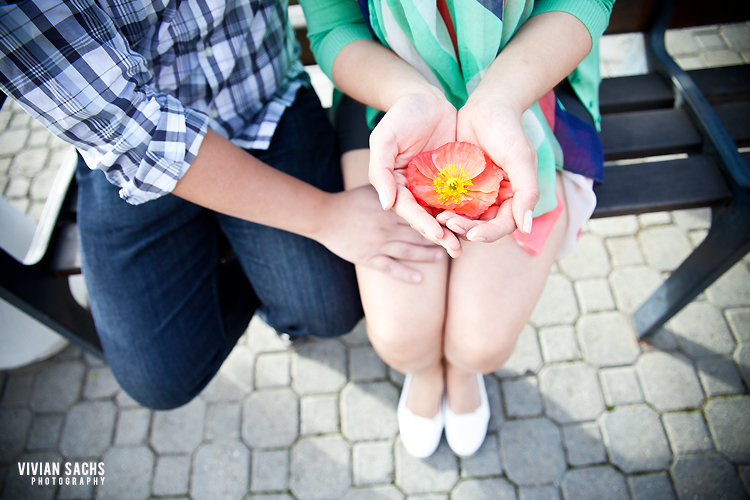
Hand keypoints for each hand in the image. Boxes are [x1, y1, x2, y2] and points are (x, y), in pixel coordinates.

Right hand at [316, 186, 443, 282]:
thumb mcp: (373, 188)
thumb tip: (414, 181)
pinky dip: (405, 273)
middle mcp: (388, 226)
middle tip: (457, 241)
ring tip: (443, 257)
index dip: (438, 217)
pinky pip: (390, 267)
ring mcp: (380, 243)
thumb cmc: (349, 200)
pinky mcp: (369, 257)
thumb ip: (393, 187)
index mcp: (391, 208)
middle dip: (440, 238)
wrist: (324, 216)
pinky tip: (419, 278)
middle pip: (419, 233)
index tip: (453, 220)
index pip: (420, 212)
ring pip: (409, 250)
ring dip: (427, 255)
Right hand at [368, 88, 462, 256]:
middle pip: (427, 217)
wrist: (425, 98)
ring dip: (455, 229)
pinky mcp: (453, 177)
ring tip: (467, 243)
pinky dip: (467, 211)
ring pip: (444, 212)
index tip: (436, 235)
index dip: (422, 224)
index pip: (408, 210)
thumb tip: (386, 204)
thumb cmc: (400, 116)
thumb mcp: (383, 139)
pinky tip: (480, 221)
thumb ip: (380, 171)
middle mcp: (415, 189)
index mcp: (396, 184)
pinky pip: (460, 197)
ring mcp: (435, 185)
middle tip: (456, 250)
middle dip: (441, 234)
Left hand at [453, 96, 540, 242]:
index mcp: (514, 197)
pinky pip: (451, 202)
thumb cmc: (507, 129)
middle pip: (482, 226)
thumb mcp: (520, 158)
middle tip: (448, 223)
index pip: (503, 225)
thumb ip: (527, 192)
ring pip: (465, 217)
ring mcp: (476, 192)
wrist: (487, 106)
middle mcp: (496, 198)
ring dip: (453, 222)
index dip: (489, 233)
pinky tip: (432, 208)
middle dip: (466, 229)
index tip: (473, 235)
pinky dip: (443, 208)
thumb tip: (527, 227)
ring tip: (439, 218)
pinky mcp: (459, 185)